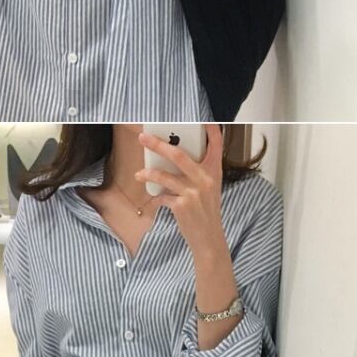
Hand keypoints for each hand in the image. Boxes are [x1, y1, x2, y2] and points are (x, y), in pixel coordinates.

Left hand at [135, 123, 225, 256]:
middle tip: (143, 137)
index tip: (203, 118)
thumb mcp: (208, 188)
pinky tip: (156, 199)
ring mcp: (193, 193)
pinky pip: (162, 196)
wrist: (209, 237)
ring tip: (139, 174)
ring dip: (148, 173)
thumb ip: (196, 172)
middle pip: (179, 155)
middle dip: (158, 145)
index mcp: (214, 171)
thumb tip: (169, 156)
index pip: (216, 144)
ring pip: (164, 176)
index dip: (211, 130)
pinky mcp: (182, 206)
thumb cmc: (206, 210)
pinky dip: (157, 197)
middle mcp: (205, 179)